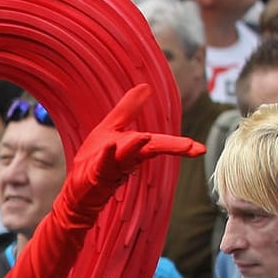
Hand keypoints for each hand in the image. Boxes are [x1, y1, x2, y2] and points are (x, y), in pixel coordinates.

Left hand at [59, 84, 203, 223]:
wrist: (77, 191)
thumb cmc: (94, 161)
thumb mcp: (112, 129)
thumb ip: (128, 109)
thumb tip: (146, 86)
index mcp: (132, 147)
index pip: (158, 143)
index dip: (178, 144)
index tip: (201, 149)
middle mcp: (125, 158)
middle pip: (149, 149)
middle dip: (170, 147)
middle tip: (193, 148)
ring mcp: (108, 169)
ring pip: (125, 158)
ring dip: (135, 148)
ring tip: (146, 138)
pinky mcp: (92, 176)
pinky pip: (101, 166)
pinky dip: (106, 157)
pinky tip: (109, 147)